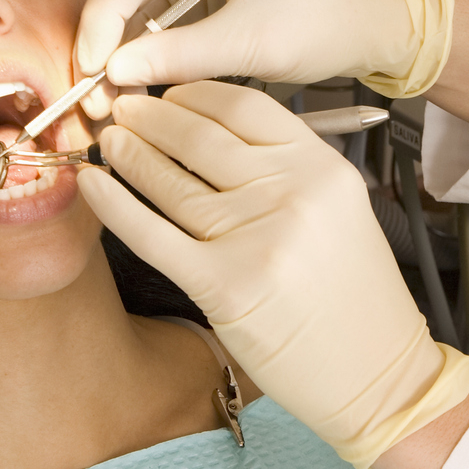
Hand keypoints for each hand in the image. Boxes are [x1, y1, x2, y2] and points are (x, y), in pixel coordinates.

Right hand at [75, 0, 419, 112]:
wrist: (373, 23)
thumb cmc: (330, 20)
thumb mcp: (254, 44)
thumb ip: (182, 55)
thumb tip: (118, 70)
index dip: (103, 18)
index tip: (90, 65)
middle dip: (108, 37)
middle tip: (93, 90)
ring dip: (125, 46)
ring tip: (110, 94)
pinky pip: (163, 10)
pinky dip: (148, 46)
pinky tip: (137, 79)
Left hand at [75, 81, 468, 468]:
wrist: (378, 375)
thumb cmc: (355, 301)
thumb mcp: (339, 214)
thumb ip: (289, 173)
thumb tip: (211, 137)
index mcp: (322, 168)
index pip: (243, 107)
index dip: (193, 93)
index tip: (167, 93)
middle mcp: (291, 193)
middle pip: (200, 136)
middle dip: (150, 116)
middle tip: (122, 108)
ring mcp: (256, 238)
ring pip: (171, 180)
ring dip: (128, 153)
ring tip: (108, 141)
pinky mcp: (223, 285)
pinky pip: (151, 233)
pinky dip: (114, 204)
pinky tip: (91, 183)